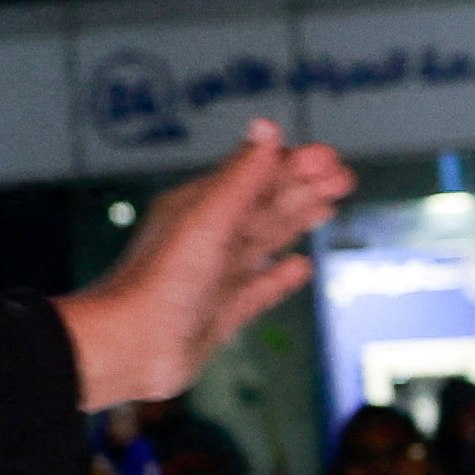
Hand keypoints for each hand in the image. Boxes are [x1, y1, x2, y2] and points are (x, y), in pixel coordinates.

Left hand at [57, 119, 354, 407]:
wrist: (130, 347)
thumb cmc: (159, 281)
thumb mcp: (207, 220)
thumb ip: (242, 177)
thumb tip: (267, 127)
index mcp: (198, 208)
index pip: (254, 176)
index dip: (293, 165)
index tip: (331, 158)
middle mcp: (207, 239)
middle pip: (264, 205)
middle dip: (303, 189)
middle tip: (344, 176)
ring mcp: (215, 277)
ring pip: (264, 241)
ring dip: (296, 222)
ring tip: (328, 207)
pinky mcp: (221, 313)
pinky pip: (259, 288)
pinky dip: (281, 276)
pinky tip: (301, 266)